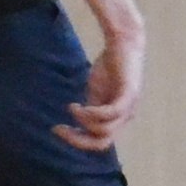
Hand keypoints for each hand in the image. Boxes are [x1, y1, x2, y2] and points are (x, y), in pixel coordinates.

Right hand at [62, 23, 143, 151]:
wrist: (123, 42)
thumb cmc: (110, 66)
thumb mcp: (95, 92)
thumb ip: (89, 108)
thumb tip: (73, 118)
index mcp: (116, 120)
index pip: (98, 142)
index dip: (76, 141)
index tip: (56, 129)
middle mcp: (125, 117)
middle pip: (102, 144)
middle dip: (78, 140)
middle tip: (58, 129)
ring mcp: (128, 106)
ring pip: (105, 131)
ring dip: (83, 122)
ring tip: (72, 107)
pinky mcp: (129, 93)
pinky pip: (111, 112)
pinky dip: (92, 113)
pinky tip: (78, 105)